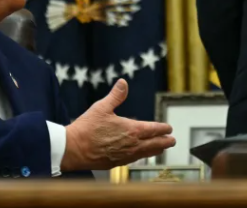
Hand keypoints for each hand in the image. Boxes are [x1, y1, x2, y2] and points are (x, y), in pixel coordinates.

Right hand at [60, 79, 175, 171]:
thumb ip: (116, 95)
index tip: (169, 128)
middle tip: (172, 141)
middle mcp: (132, 145)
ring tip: (160, 149)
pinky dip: (141, 156)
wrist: (74, 149)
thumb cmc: (87, 128)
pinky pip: (134, 160)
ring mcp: (125, 156)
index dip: (163, 128)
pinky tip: (140, 155)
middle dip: (165, 142)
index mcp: (132, 130)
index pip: (153, 129)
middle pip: (154, 144)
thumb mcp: (102, 107)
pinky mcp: (116, 163)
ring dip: (155, 150)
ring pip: (146, 154)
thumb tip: (123, 82)